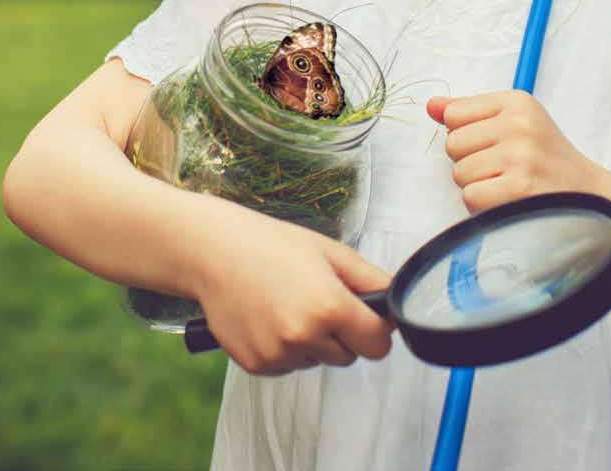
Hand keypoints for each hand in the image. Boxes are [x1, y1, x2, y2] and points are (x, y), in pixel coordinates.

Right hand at [190, 199, 396, 376]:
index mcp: (330, 306)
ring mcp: (279, 354)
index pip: (379, 345)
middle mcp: (306, 336)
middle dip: (340, 334)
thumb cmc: (271, 244)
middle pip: (349, 356)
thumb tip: (397, 303)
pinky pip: (288, 366)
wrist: (214, 252)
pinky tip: (266, 316)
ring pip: (317, 361)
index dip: (374, 329)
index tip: (363, 316)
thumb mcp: (328, 251)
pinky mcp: (258, 366)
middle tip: (313, 297)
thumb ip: (370, 279)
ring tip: (284, 303)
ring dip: (310, 341)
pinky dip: (283, 348)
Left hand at [426, 90, 602, 213]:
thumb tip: (431, 105)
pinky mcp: (519, 189)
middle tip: (506, 170)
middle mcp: (520, 124)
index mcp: (517, 101)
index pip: (453, 114)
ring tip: (510, 186)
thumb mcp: (514, 124)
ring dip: (479, 187)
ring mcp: (521, 157)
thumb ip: (469, 113)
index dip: (469, 136)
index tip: (497, 145)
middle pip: (452, 144)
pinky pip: (470, 197)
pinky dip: (484, 207)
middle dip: (472, 162)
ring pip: (459, 174)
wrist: (594, 199)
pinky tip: (510, 202)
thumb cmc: (547, 161)